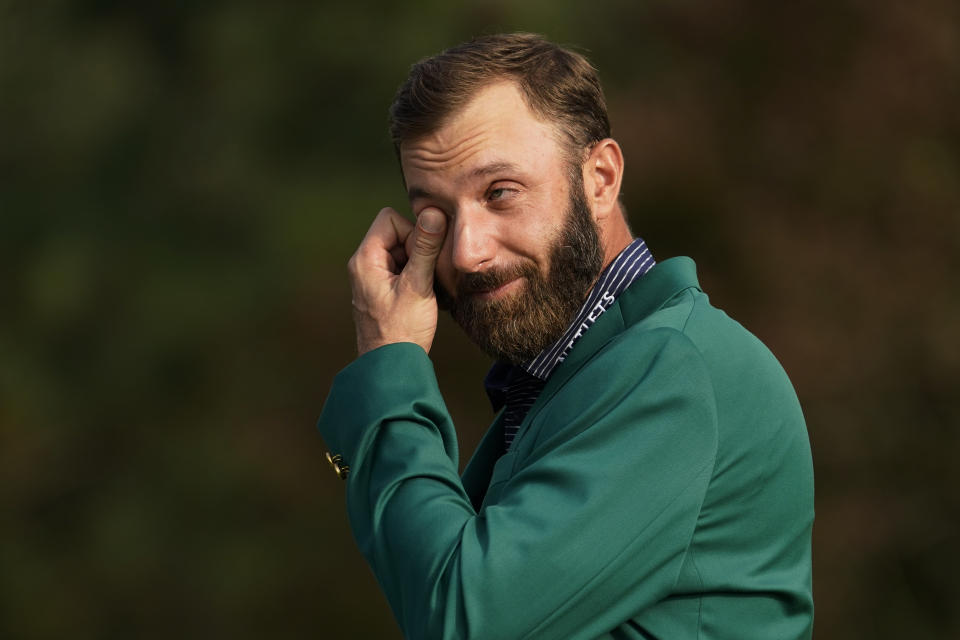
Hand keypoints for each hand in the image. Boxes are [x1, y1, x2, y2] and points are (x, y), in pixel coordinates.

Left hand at [348, 206, 447, 355]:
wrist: (391, 368)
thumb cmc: (402, 332)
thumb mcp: (418, 286)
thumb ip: (425, 248)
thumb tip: (434, 213)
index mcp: (365, 260)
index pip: (389, 219)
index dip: (412, 232)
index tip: (421, 259)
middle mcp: (363, 264)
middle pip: (395, 233)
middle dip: (416, 248)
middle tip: (423, 276)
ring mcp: (371, 277)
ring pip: (401, 251)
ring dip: (418, 264)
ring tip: (423, 289)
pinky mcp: (381, 288)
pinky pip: (401, 267)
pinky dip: (415, 275)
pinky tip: (421, 295)